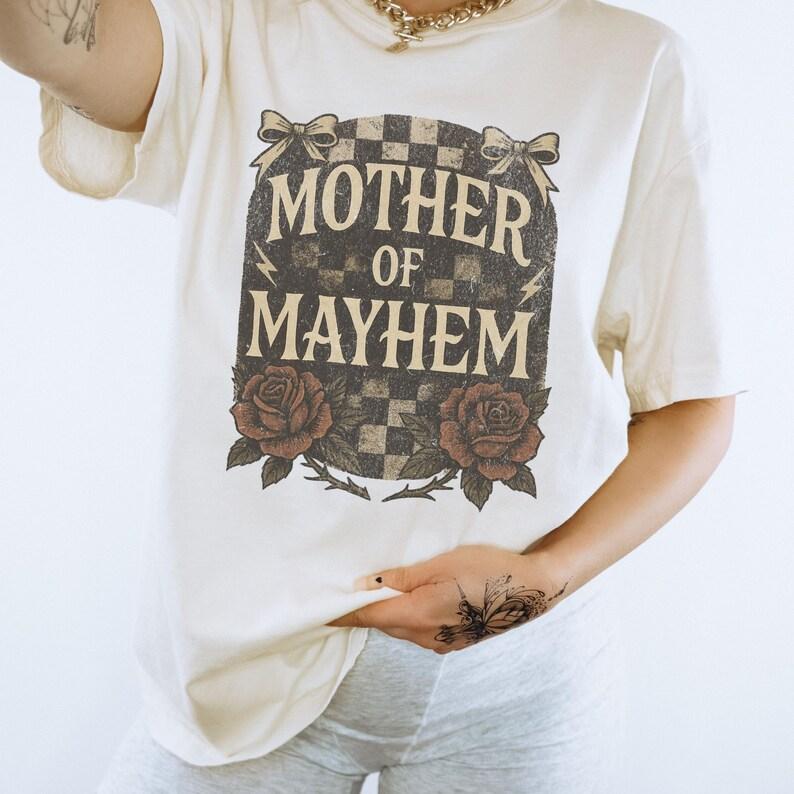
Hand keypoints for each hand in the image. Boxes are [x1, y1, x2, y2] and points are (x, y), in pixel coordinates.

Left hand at [326, 545, 570, 653]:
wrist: (531, 591)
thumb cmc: (487, 568)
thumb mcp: (441, 564)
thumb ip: (402, 576)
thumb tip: (366, 583)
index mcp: (417, 614)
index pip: (367, 616)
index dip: (341, 613)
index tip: (317, 610)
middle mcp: (424, 636)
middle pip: (382, 623)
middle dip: (363, 610)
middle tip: (344, 590)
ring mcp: (440, 643)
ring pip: (400, 628)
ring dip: (387, 612)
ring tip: (378, 590)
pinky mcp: (453, 643)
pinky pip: (418, 631)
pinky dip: (407, 617)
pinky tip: (411, 600)